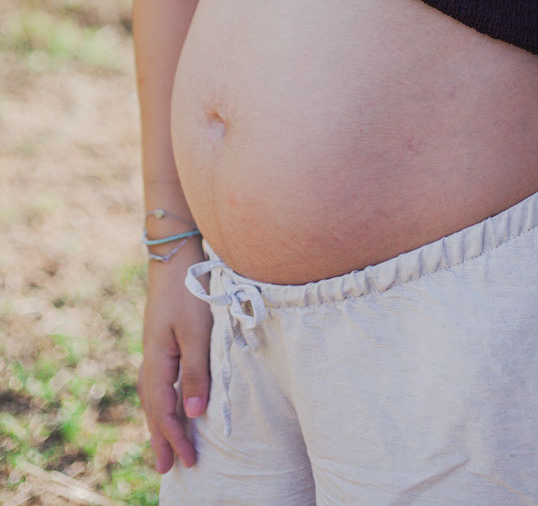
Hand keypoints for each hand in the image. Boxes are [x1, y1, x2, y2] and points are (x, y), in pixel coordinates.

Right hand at [138, 241, 211, 472]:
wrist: (174, 257)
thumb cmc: (190, 292)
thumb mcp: (197, 332)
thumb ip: (196, 373)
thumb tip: (193, 416)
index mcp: (157, 361)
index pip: (164, 410)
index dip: (176, 437)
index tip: (189, 461)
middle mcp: (151, 359)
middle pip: (154, 408)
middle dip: (161, 438)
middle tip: (166, 469)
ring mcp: (154, 349)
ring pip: (154, 396)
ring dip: (159, 422)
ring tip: (165, 445)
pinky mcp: (162, 340)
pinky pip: (158, 381)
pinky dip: (161, 400)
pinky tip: (167, 403)